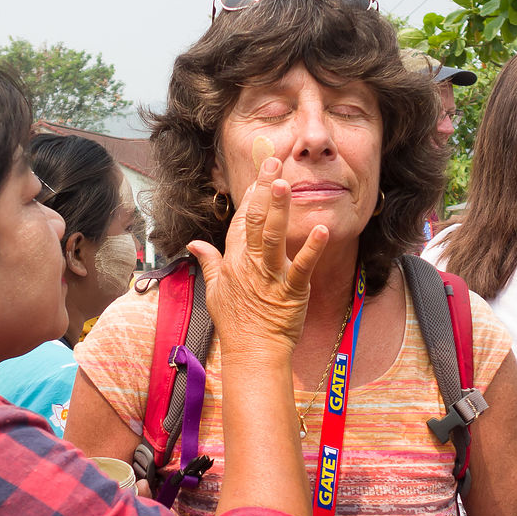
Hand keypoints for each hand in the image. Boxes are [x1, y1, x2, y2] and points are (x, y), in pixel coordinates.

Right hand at [186, 158, 327, 360]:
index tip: (260, 172)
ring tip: (284, 184)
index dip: (250, 195)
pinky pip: (302, 267)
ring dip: (278, 210)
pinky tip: (322, 229)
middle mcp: (250, 264)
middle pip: (254, 220)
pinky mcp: (292, 291)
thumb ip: (208, 262)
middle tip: (273, 161)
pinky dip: (312, 249)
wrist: (252, 353)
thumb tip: (194, 244)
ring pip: (272, 237)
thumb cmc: (236, 323)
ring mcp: (270, 276)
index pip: (240, 220)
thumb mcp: (214, 290)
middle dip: (262, 190)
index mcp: (234, 261)